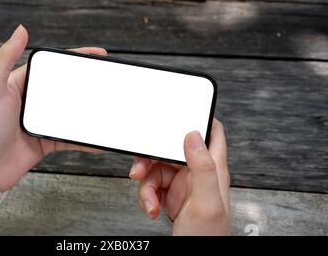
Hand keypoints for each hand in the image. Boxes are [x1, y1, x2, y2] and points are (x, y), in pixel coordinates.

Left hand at [0, 25, 106, 191]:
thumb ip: (4, 58)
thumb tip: (21, 29)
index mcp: (21, 82)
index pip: (53, 65)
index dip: (76, 57)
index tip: (99, 54)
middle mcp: (33, 100)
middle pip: (67, 87)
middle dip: (89, 83)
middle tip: (111, 80)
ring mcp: (41, 121)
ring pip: (72, 111)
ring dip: (90, 110)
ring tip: (110, 107)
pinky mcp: (46, 140)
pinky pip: (70, 138)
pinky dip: (84, 139)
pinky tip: (99, 140)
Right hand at [129, 119, 229, 234]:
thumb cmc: (207, 239)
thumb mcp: (205, 203)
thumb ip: (202, 167)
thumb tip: (193, 135)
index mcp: (214, 169)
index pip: (212, 132)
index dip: (198, 118)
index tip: (176, 113)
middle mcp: (198, 173)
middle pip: (171, 148)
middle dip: (151, 157)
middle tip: (139, 170)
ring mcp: (183, 184)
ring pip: (157, 168)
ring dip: (146, 185)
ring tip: (149, 203)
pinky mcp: (170, 195)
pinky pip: (152, 185)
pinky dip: (146, 197)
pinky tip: (151, 208)